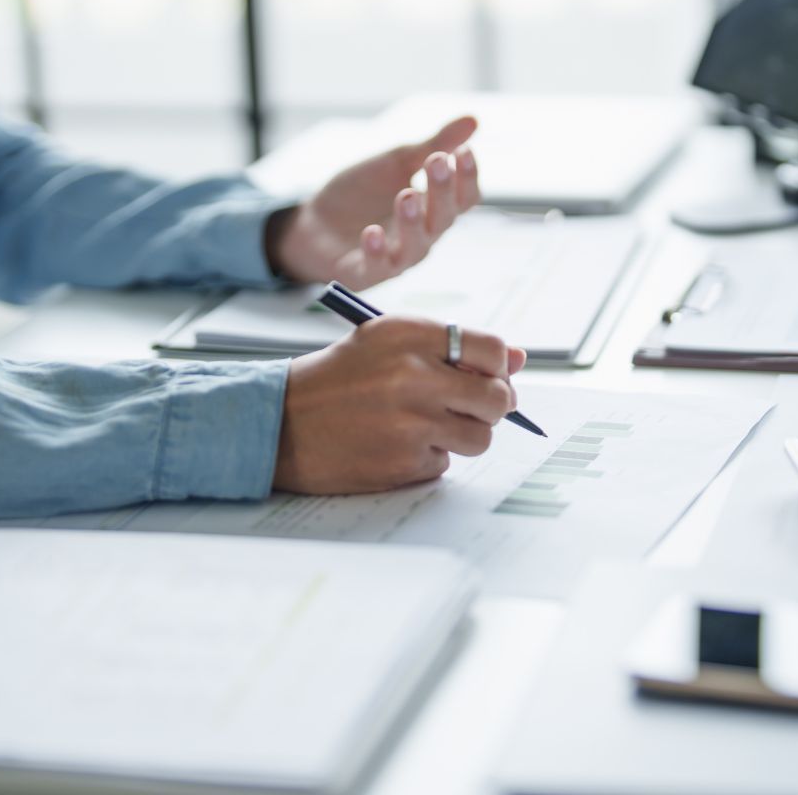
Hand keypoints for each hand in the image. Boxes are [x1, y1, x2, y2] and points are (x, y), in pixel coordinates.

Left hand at [266, 116, 481, 288]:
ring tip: (407, 195)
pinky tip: (371, 232)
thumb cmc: (363, 192)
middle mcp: (422, 236)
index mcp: (433, 209)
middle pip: (443, 219)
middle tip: (436, 163)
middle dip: (442, 191)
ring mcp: (394, 257)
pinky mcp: (364, 272)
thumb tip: (473, 119)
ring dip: (413, 222)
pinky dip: (375, 252)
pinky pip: (376, 268)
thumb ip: (432, 145)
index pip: (464, 198)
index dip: (468, 176)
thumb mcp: (395, 162)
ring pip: (415, 247)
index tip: (463, 150)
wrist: (315, 217)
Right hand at [276, 315, 526, 494]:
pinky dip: (428, 457)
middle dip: (492, 406)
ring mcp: (410, 423)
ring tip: (425, 426)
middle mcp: (413, 375)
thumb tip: (519, 359)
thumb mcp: (386, 343)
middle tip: (468, 407)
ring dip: (463, 435)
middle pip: (498, 397)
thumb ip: (453, 347)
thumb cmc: (338, 378)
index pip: (493, 350)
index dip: (499, 367)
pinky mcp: (403, 462)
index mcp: (409, 334)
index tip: (486, 376)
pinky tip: (394, 445)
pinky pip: (444, 462)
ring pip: (480, 436)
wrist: (278, 422)